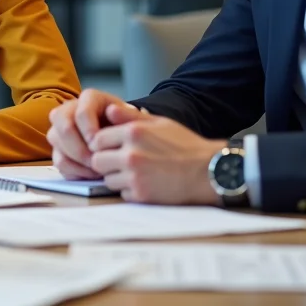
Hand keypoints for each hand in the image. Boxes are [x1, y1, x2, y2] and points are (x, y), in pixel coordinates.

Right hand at [47, 89, 141, 179]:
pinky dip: (74, 170)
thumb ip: (128, 116)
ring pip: (57, 144)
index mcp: (90, 98)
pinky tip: (90, 174)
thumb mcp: (135, 121)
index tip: (100, 145)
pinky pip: (58, 161)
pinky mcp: (59, 148)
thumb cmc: (131, 129)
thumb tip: (112, 111)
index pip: (81, 112)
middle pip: (64, 127)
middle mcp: (70, 109)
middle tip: (95, 161)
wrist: (127, 140)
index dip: (89, 130)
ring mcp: (61, 128)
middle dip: (79, 148)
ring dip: (76, 160)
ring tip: (96, 169)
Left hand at [88, 108, 225, 204]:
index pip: (97, 139)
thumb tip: (108, 110)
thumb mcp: (160, 122)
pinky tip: (146, 183)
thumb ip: (131, 116)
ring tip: (136, 172)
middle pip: (97, 160)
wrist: (209, 171)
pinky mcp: (141, 195)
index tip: (112, 147)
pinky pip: (122, 194)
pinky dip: (130, 191)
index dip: (103, 144)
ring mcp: (135, 176)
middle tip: (119, 161)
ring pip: (107, 179)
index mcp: (133, 132)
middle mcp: (131, 154)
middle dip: (106, 161)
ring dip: (117, 177)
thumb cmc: (185, 145)